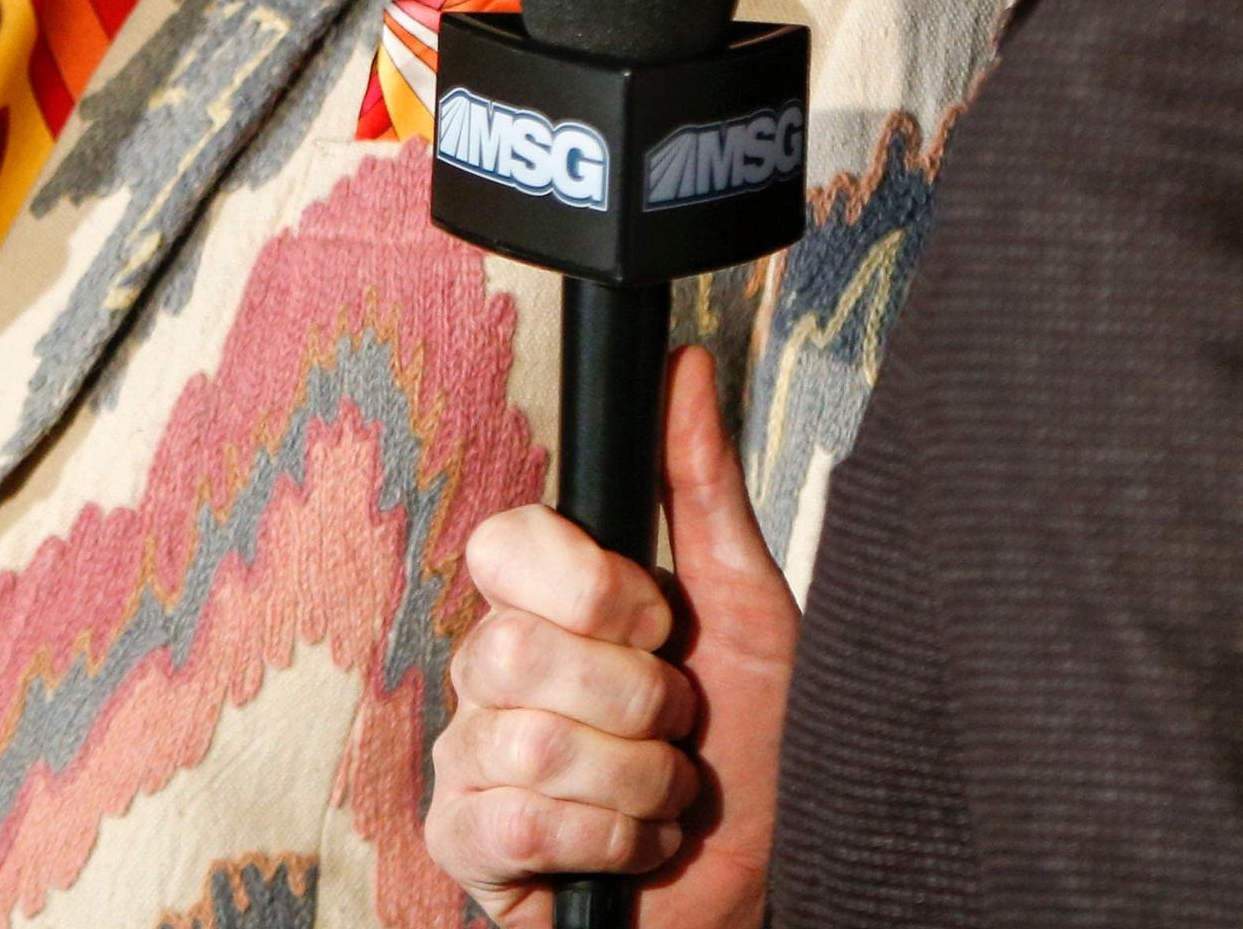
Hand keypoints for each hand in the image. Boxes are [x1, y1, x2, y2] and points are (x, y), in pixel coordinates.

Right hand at [428, 343, 800, 928]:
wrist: (774, 877)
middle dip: (633, 701)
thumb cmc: (760, 747)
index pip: (503, 544)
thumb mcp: (748, 610)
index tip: (656, 624)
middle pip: (510, 648)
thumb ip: (703, 489)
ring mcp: (471, 759)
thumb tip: (684, 366)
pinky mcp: (467, 845)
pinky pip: (512, 825)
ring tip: (663, 794)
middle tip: (675, 723)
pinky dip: (604, 841)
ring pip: (524, 743)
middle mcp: (491, 672)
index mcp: (546, 604)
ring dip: (635, 783)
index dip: (589, 590)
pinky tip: (627, 847)